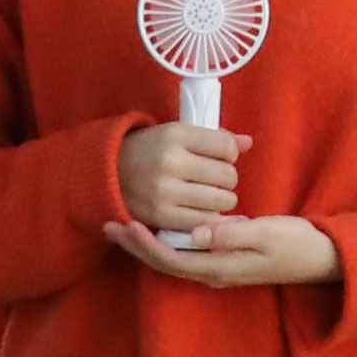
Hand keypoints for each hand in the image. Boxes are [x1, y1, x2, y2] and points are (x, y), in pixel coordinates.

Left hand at [102, 212, 339, 288]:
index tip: (125, 223)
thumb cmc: (297, 244)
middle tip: (109, 224)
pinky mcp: (225, 259)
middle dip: (136, 245)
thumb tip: (197, 233)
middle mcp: (214, 272)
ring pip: (173, 258)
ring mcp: (219, 268)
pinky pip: (187, 253)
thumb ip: (232, 234)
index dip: (144, 244)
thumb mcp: (267, 234)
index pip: (170, 259)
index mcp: (219, 267)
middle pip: (164, 262)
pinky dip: (167, 240)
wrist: (323, 258)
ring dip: (147, 244)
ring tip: (125, 225)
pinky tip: (160, 226)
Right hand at [116, 120, 250, 237]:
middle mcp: (170, 161)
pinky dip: (208, 218)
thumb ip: (214, 137)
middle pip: (228, 176)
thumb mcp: (177, 134)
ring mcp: (164, 191)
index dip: (229, 154)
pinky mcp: (161, 216)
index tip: (218, 158)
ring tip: (207, 195)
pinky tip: (199, 209)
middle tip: (212, 180)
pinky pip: (205, 221)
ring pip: (221, 201)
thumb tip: (248, 143)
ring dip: (221, 200)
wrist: (108, 172)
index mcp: (175, 135)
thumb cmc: (151, 151)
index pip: (227, 148)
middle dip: (226, 179)